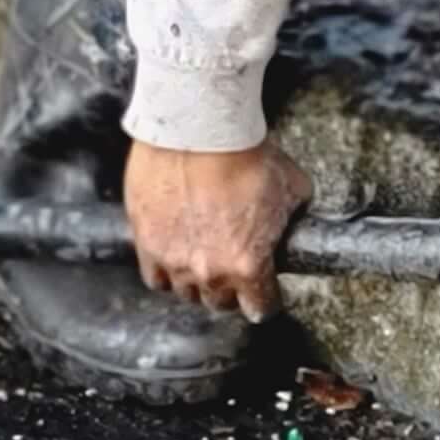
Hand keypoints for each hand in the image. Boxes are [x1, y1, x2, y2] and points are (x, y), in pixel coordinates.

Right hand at [125, 137, 312, 321]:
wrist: (200, 131)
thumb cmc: (246, 156)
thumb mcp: (293, 190)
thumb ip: (293, 218)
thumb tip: (294, 221)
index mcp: (249, 266)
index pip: (260, 309)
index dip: (267, 300)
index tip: (266, 292)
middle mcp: (210, 272)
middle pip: (221, 303)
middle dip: (233, 290)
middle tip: (236, 270)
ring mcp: (174, 260)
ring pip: (186, 292)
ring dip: (198, 282)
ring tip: (204, 260)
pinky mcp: (146, 242)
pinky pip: (155, 276)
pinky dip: (166, 272)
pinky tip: (175, 258)